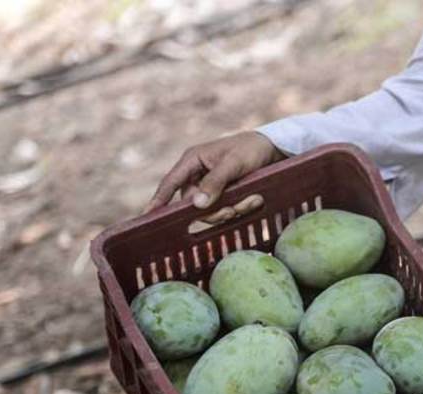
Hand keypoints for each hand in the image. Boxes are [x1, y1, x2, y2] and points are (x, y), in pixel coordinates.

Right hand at [146, 131, 283, 212]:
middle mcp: (198, 174)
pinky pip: (227, 209)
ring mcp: (212, 185)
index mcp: (193, 160)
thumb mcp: (233, 164)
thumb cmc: (251, 150)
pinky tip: (256, 200)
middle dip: (215, 211)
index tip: (147, 216)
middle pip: (194, 204)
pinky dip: (241, 208)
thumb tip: (196, 205)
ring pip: (212, 210)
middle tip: (234, 210)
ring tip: (253, 200)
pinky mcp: (227, 194)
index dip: (159, 201)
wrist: (275, 149)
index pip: (170, 183)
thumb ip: (215, 183)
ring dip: (232, 210)